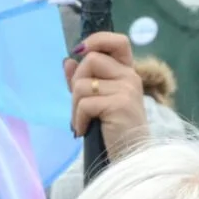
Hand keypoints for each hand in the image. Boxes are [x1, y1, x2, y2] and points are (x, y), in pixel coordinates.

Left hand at [64, 32, 145, 158]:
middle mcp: (130, 77)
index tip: (80, 51)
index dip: (97, 40)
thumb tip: (68, 62)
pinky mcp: (120, 104)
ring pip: (83, 84)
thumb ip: (83, 80)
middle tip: (79, 107)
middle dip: (76, 83)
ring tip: (81, 122)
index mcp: (128, 73)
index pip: (118, 41)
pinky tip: (83, 130)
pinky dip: (78, 119)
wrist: (130, 158)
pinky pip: (85, 103)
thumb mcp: (97, 102)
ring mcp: (127, 90)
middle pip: (91, 60)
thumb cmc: (114, 132)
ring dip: (75, 106)